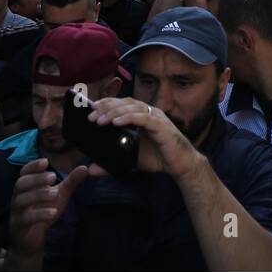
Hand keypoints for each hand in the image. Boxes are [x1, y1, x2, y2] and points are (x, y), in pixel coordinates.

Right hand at [7, 158, 88, 259]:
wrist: (31, 239)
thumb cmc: (43, 212)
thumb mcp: (59, 195)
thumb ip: (70, 182)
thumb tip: (85, 167)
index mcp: (26, 187)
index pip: (24, 172)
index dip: (33, 166)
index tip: (46, 161)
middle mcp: (18, 197)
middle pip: (20, 184)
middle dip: (36, 179)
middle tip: (53, 177)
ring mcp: (17, 212)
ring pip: (21, 201)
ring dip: (38, 195)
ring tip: (54, 194)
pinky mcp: (19, 227)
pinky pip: (26, 219)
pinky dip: (39, 214)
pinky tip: (53, 212)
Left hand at [88, 97, 204, 178]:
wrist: (180, 164)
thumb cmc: (158, 157)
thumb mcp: (130, 159)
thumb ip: (111, 163)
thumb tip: (91, 169)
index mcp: (142, 115)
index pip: (122, 103)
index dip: (106, 104)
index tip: (90, 109)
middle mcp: (149, 112)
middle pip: (125, 102)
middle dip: (106, 107)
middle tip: (91, 116)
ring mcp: (156, 117)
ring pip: (132, 107)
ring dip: (114, 112)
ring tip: (100, 120)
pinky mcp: (161, 126)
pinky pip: (143, 118)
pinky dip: (128, 118)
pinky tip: (116, 122)